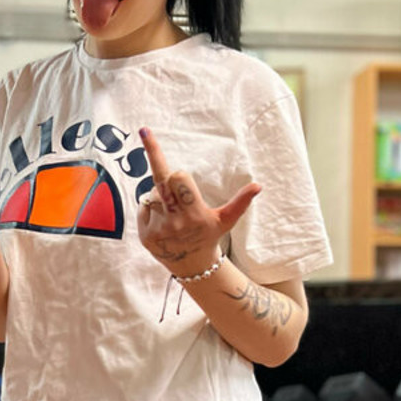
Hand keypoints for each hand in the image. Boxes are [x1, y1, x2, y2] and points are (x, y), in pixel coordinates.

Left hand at [137, 125, 260, 275]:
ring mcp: (158, 228)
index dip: (179, 172)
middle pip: (162, 180)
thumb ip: (240, 202)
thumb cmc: (209, 236)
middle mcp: (176, 221)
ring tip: (172, 212)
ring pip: (151, 194)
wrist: (192, 267)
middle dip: (166, 174)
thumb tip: (258, 185)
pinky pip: (142, 207)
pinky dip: (150, 210)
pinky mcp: (145, 234)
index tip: (149, 134)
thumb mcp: (226, 220)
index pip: (178, 177)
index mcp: (195, 213)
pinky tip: (162, 222)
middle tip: (170, 175)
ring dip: (160, 196)